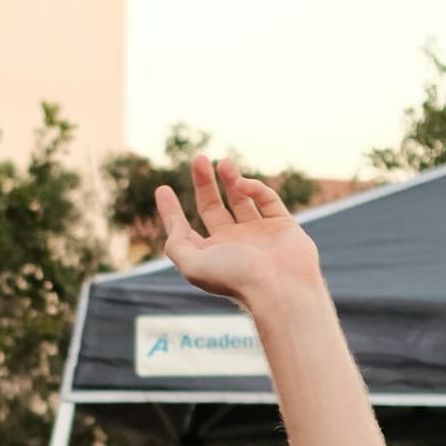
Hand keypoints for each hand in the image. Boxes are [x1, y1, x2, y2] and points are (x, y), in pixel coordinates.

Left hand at [155, 154, 321, 310]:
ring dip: (231, 178)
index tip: (162, 189)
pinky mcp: (282, 225)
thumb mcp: (192, 265)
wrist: (280, 287)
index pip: (185, 230)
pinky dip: (255, 188)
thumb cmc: (235, 277)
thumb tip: (176, 224)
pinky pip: (267, 200)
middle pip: (214, 207)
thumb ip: (177, 244)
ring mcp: (259, 233)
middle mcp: (233, 244)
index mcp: (210, 255)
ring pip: (241, 199)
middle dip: (204, 183)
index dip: (171, 211)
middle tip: (199, 158)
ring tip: (223, 162)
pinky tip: (243, 184)